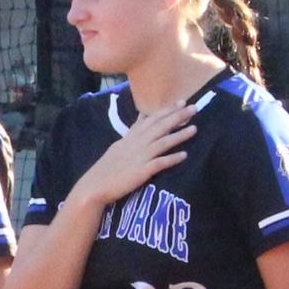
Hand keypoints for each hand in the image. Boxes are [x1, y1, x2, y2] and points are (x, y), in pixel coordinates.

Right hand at [67, 98, 195, 214]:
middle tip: (194, 107)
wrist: (94, 187)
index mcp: (130, 138)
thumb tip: (141, 121)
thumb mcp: (118, 147)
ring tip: (194, 128)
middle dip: (177, 116)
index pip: (150, 120)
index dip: (166, 110)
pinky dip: (172, 158)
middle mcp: (136, 144)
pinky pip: (159, 163)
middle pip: (159, 127)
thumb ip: (132, 135)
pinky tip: (184, 155)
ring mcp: (139, 157)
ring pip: (162, 142)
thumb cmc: (106, 169)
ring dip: (179, 135)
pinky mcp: (141, 172)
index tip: (181, 101)